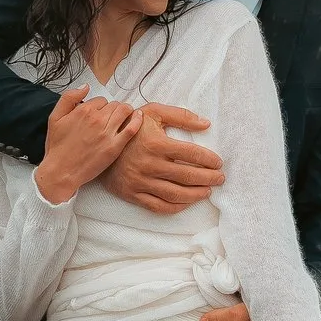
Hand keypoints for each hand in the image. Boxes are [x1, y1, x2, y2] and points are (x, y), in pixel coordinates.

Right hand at [34, 87, 139, 204]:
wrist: (61, 171)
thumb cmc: (57, 146)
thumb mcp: (55, 117)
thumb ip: (69, 97)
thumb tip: (85, 87)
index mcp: (83, 110)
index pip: (101, 100)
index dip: (100, 107)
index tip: (98, 115)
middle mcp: (97, 119)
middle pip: (115, 105)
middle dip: (114, 109)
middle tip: (111, 118)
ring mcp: (107, 133)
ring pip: (125, 111)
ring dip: (126, 112)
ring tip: (124, 117)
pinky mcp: (115, 147)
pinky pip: (132, 128)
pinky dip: (137, 120)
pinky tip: (139, 117)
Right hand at [101, 103, 223, 212]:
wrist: (100, 143)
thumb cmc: (131, 126)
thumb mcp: (153, 112)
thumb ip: (181, 116)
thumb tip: (206, 124)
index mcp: (156, 144)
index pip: (192, 154)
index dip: (209, 160)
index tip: (218, 163)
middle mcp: (149, 165)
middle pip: (187, 176)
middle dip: (209, 179)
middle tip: (220, 178)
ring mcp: (140, 182)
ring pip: (175, 194)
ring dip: (196, 195)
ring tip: (208, 191)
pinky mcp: (133, 194)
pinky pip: (159, 206)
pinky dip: (176, 207)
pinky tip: (187, 202)